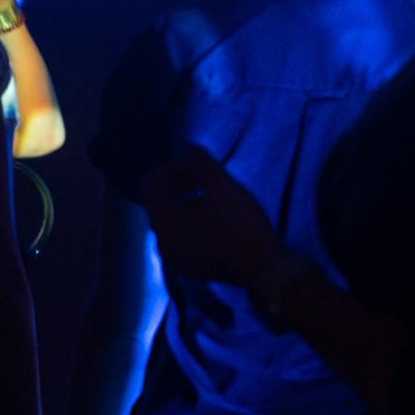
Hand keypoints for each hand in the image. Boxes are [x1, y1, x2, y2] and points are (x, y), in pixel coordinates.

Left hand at [142, 146, 284, 284]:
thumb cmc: (241, 224)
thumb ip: (200, 163)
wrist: (263, 267)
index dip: (170, 167)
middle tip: (202, 177)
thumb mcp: (223, 186)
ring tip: (209, 198)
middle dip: (176, 186)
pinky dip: (189, 226)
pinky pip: (180, 239)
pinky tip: (211, 222)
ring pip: (170, 222)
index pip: (152, 183)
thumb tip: (186, 146)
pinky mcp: (188, 267)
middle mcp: (161, 239)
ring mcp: (173, 256)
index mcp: (163, 218)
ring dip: (183, 206)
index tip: (194, 163)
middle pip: (159, 203)